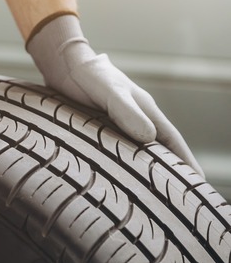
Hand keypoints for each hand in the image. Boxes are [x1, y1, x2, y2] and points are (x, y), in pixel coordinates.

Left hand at [27, 14, 204, 177]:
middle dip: (170, 171)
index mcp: (146, 110)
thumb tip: (148, 138)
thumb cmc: (89, 75)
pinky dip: (124, 163)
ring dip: (147, 169)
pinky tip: (120, 177)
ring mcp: (119, 123)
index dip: (185, 161)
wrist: (64, 65)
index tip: (198, 182)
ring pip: (139, 150)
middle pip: (159, 148)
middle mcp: (136, 118)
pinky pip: (118, 149)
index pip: (172, 140)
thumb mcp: (109, 92)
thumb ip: (126, 112)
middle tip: (180, 197)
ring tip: (152, 194)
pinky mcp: (101, 127)